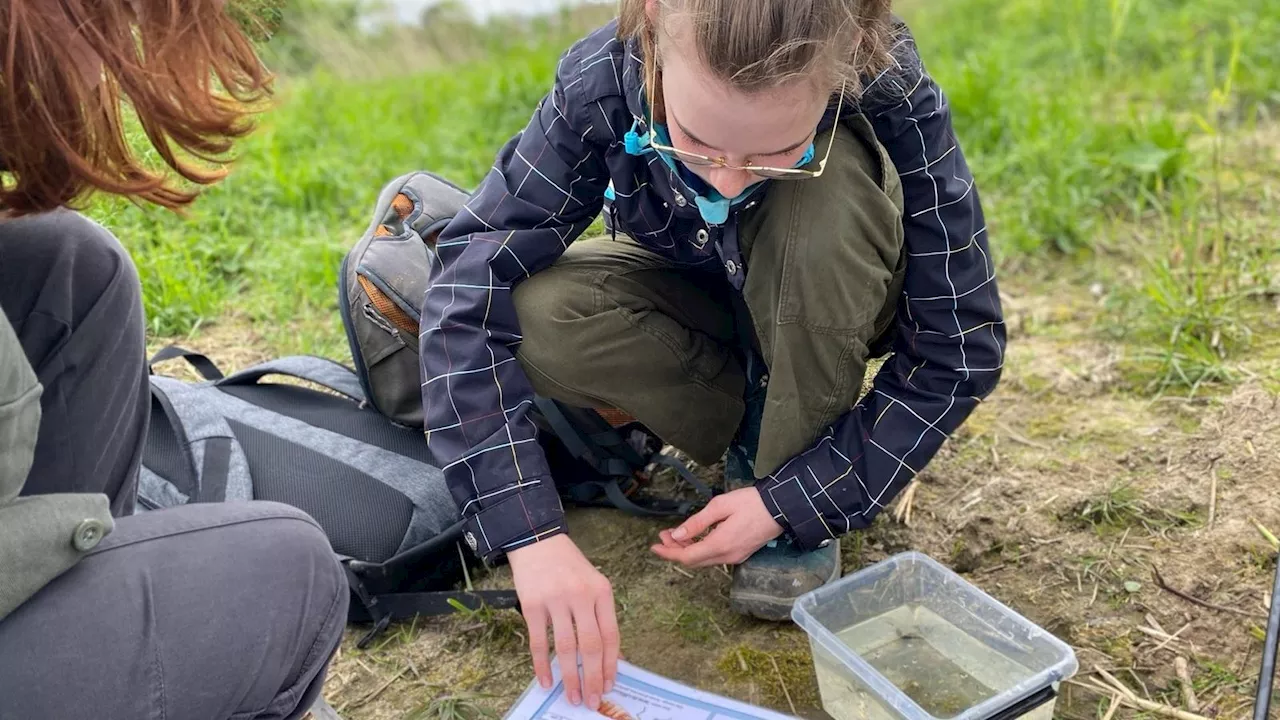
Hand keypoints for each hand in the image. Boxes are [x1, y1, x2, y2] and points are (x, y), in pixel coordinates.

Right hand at [507, 534, 618, 709]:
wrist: (538, 540)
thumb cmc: (569, 566)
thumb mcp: (593, 583)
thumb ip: (600, 615)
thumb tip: (608, 656)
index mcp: (601, 592)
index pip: (610, 635)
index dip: (611, 664)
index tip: (609, 685)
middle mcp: (581, 596)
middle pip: (590, 645)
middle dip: (593, 678)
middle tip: (593, 700)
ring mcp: (555, 600)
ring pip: (566, 648)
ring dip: (570, 677)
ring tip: (573, 697)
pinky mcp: (532, 604)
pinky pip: (539, 642)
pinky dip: (542, 665)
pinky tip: (546, 680)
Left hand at [650, 487, 783, 567]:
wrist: (781, 508)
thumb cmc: (750, 503)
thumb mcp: (720, 506)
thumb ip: (697, 522)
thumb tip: (676, 535)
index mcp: (720, 544)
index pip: (687, 556)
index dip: (669, 553)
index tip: (654, 546)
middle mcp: (727, 556)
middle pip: (694, 560)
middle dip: (675, 550)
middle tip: (664, 535)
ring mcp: (735, 557)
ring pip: (704, 560)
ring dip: (688, 549)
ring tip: (676, 534)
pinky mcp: (740, 554)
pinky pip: (714, 557)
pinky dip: (700, 549)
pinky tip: (695, 537)